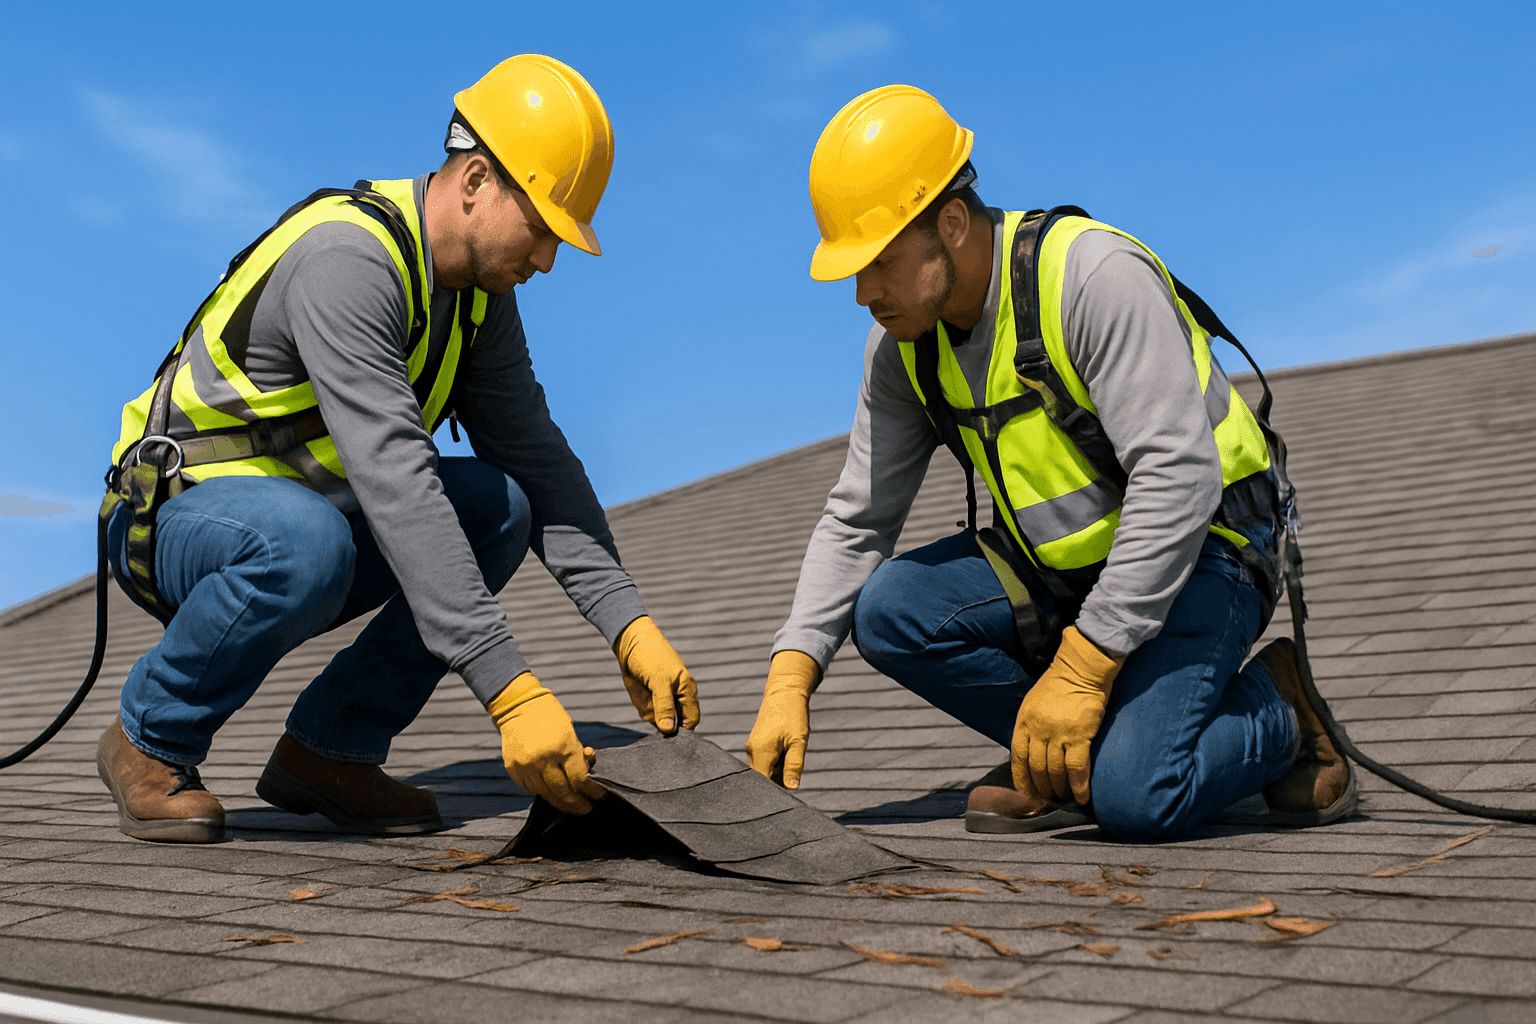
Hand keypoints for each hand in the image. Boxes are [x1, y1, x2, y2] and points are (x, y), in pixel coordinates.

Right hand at [487, 672, 606, 814]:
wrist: (518, 706)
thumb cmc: (550, 716)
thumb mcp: (570, 731)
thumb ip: (577, 755)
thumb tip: (586, 775)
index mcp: (564, 747)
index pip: (580, 780)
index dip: (592, 791)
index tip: (600, 796)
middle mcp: (544, 759)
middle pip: (563, 792)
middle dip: (577, 804)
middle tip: (586, 809)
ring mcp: (527, 765)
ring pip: (545, 794)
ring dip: (559, 802)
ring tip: (569, 806)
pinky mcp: (514, 768)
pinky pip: (530, 788)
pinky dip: (541, 793)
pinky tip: (550, 794)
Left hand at [614, 616, 700, 734]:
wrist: (630, 642)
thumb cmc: (651, 657)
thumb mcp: (659, 681)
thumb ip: (665, 707)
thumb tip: (669, 730)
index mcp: (687, 691)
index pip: (691, 720)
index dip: (682, 729)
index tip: (665, 727)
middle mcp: (677, 697)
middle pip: (670, 722)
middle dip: (658, 714)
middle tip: (650, 694)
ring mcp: (662, 698)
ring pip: (654, 717)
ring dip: (646, 705)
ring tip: (643, 686)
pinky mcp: (649, 697)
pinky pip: (644, 710)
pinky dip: (639, 702)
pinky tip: (638, 688)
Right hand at [745, 650, 819, 789]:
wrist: (785, 693)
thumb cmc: (793, 716)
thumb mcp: (798, 742)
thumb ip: (794, 766)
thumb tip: (792, 788)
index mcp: (761, 752)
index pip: (763, 784)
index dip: (775, 791)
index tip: (788, 793)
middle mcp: (752, 751)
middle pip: (764, 778)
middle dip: (780, 779)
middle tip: (794, 768)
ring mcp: (752, 747)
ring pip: (766, 770)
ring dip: (779, 769)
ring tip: (791, 752)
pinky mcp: (756, 744)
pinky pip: (765, 761)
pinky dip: (777, 762)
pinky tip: (786, 751)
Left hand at [1011, 626, 1124, 805]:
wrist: (1080, 669)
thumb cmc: (1058, 685)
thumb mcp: (1032, 703)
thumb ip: (1030, 726)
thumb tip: (1031, 750)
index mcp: (1024, 721)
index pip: (1017, 757)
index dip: (1021, 778)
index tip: (1025, 793)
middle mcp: (1038, 730)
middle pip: (1036, 767)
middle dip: (1041, 787)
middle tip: (1047, 799)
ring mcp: (1058, 734)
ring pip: (1055, 771)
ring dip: (1059, 788)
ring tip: (1063, 798)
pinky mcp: (1079, 735)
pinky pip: (1077, 768)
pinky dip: (1079, 786)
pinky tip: (1082, 797)